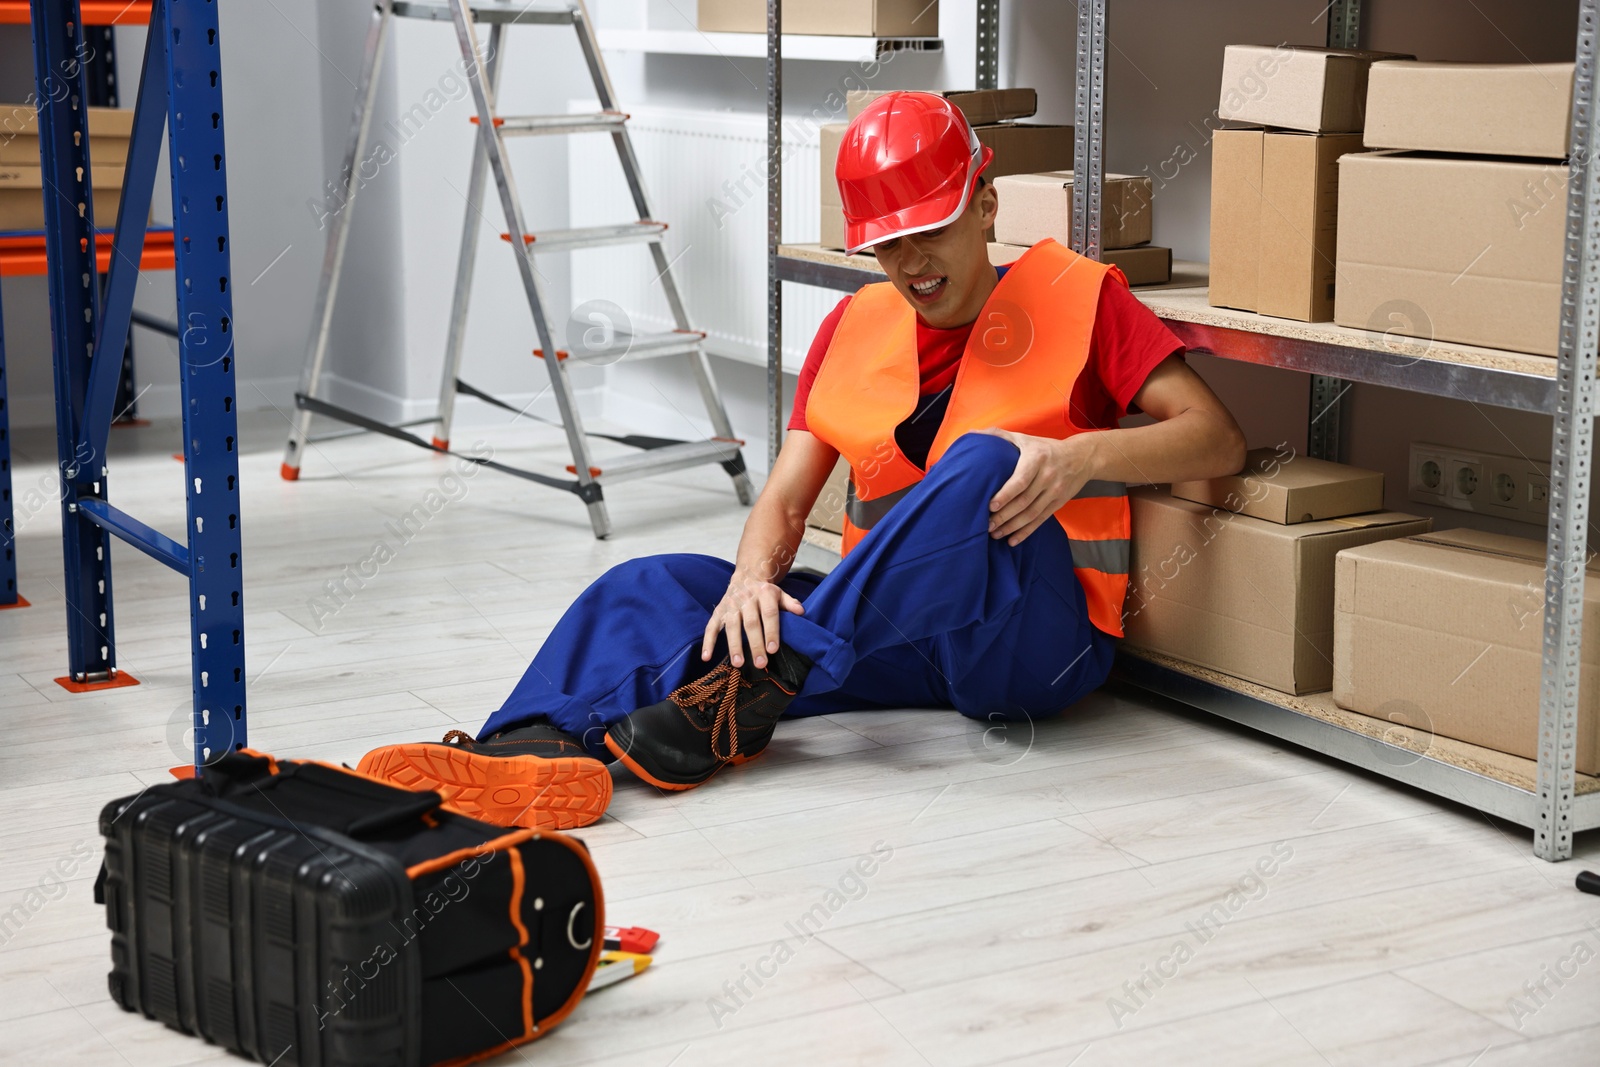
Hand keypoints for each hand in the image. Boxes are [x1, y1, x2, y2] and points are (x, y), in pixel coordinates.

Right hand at [703, 574, 804, 668]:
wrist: (746, 576)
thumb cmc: (766, 592)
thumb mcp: (780, 593)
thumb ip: (790, 603)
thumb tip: (801, 612)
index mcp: (764, 594)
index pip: (768, 614)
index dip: (771, 631)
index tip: (773, 649)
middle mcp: (746, 599)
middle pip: (751, 623)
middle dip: (755, 644)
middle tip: (760, 663)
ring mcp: (730, 605)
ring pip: (731, 626)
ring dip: (734, 646)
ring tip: (738, 664)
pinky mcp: (718, 611)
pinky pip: (711, 626)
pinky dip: (708, 642)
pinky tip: (706, 657)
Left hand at [981, 429, 1096, 545]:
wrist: (1081, 457)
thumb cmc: (1044, 448)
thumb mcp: (1024, 438)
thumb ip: (998, 436)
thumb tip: (971, 434)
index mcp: (1037, 458)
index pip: (1021, 480)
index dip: (1006, 494)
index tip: (991, 505)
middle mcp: (1048, 475)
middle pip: (1024, 500)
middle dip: (1004, 516)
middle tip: (986, 525)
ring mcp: (1055, 491)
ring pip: (1032, 514)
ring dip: (1012, 527)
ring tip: (995, 534)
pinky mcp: (1058, 503)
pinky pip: (1041, 520)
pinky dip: (1026, 532)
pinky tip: (1012, 540)